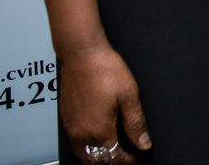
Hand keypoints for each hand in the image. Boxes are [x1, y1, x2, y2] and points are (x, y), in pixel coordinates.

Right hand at [58, 44, 149, 162]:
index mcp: (99, 130)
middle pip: (95, 162)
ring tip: (112, 154)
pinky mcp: (65, 119)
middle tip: (125, 159)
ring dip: (97, 159)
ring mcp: (71, 127)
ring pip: (83, 156)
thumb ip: (136, 123)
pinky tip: (95, 141)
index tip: (137, 158)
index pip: (114, 157)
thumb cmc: (105, 70)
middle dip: (111, 163)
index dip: (128, 161)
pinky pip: (75, 144)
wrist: (82, 54)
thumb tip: (143, 143)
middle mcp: (82, 133)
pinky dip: (86, 150)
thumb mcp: (129, 96)